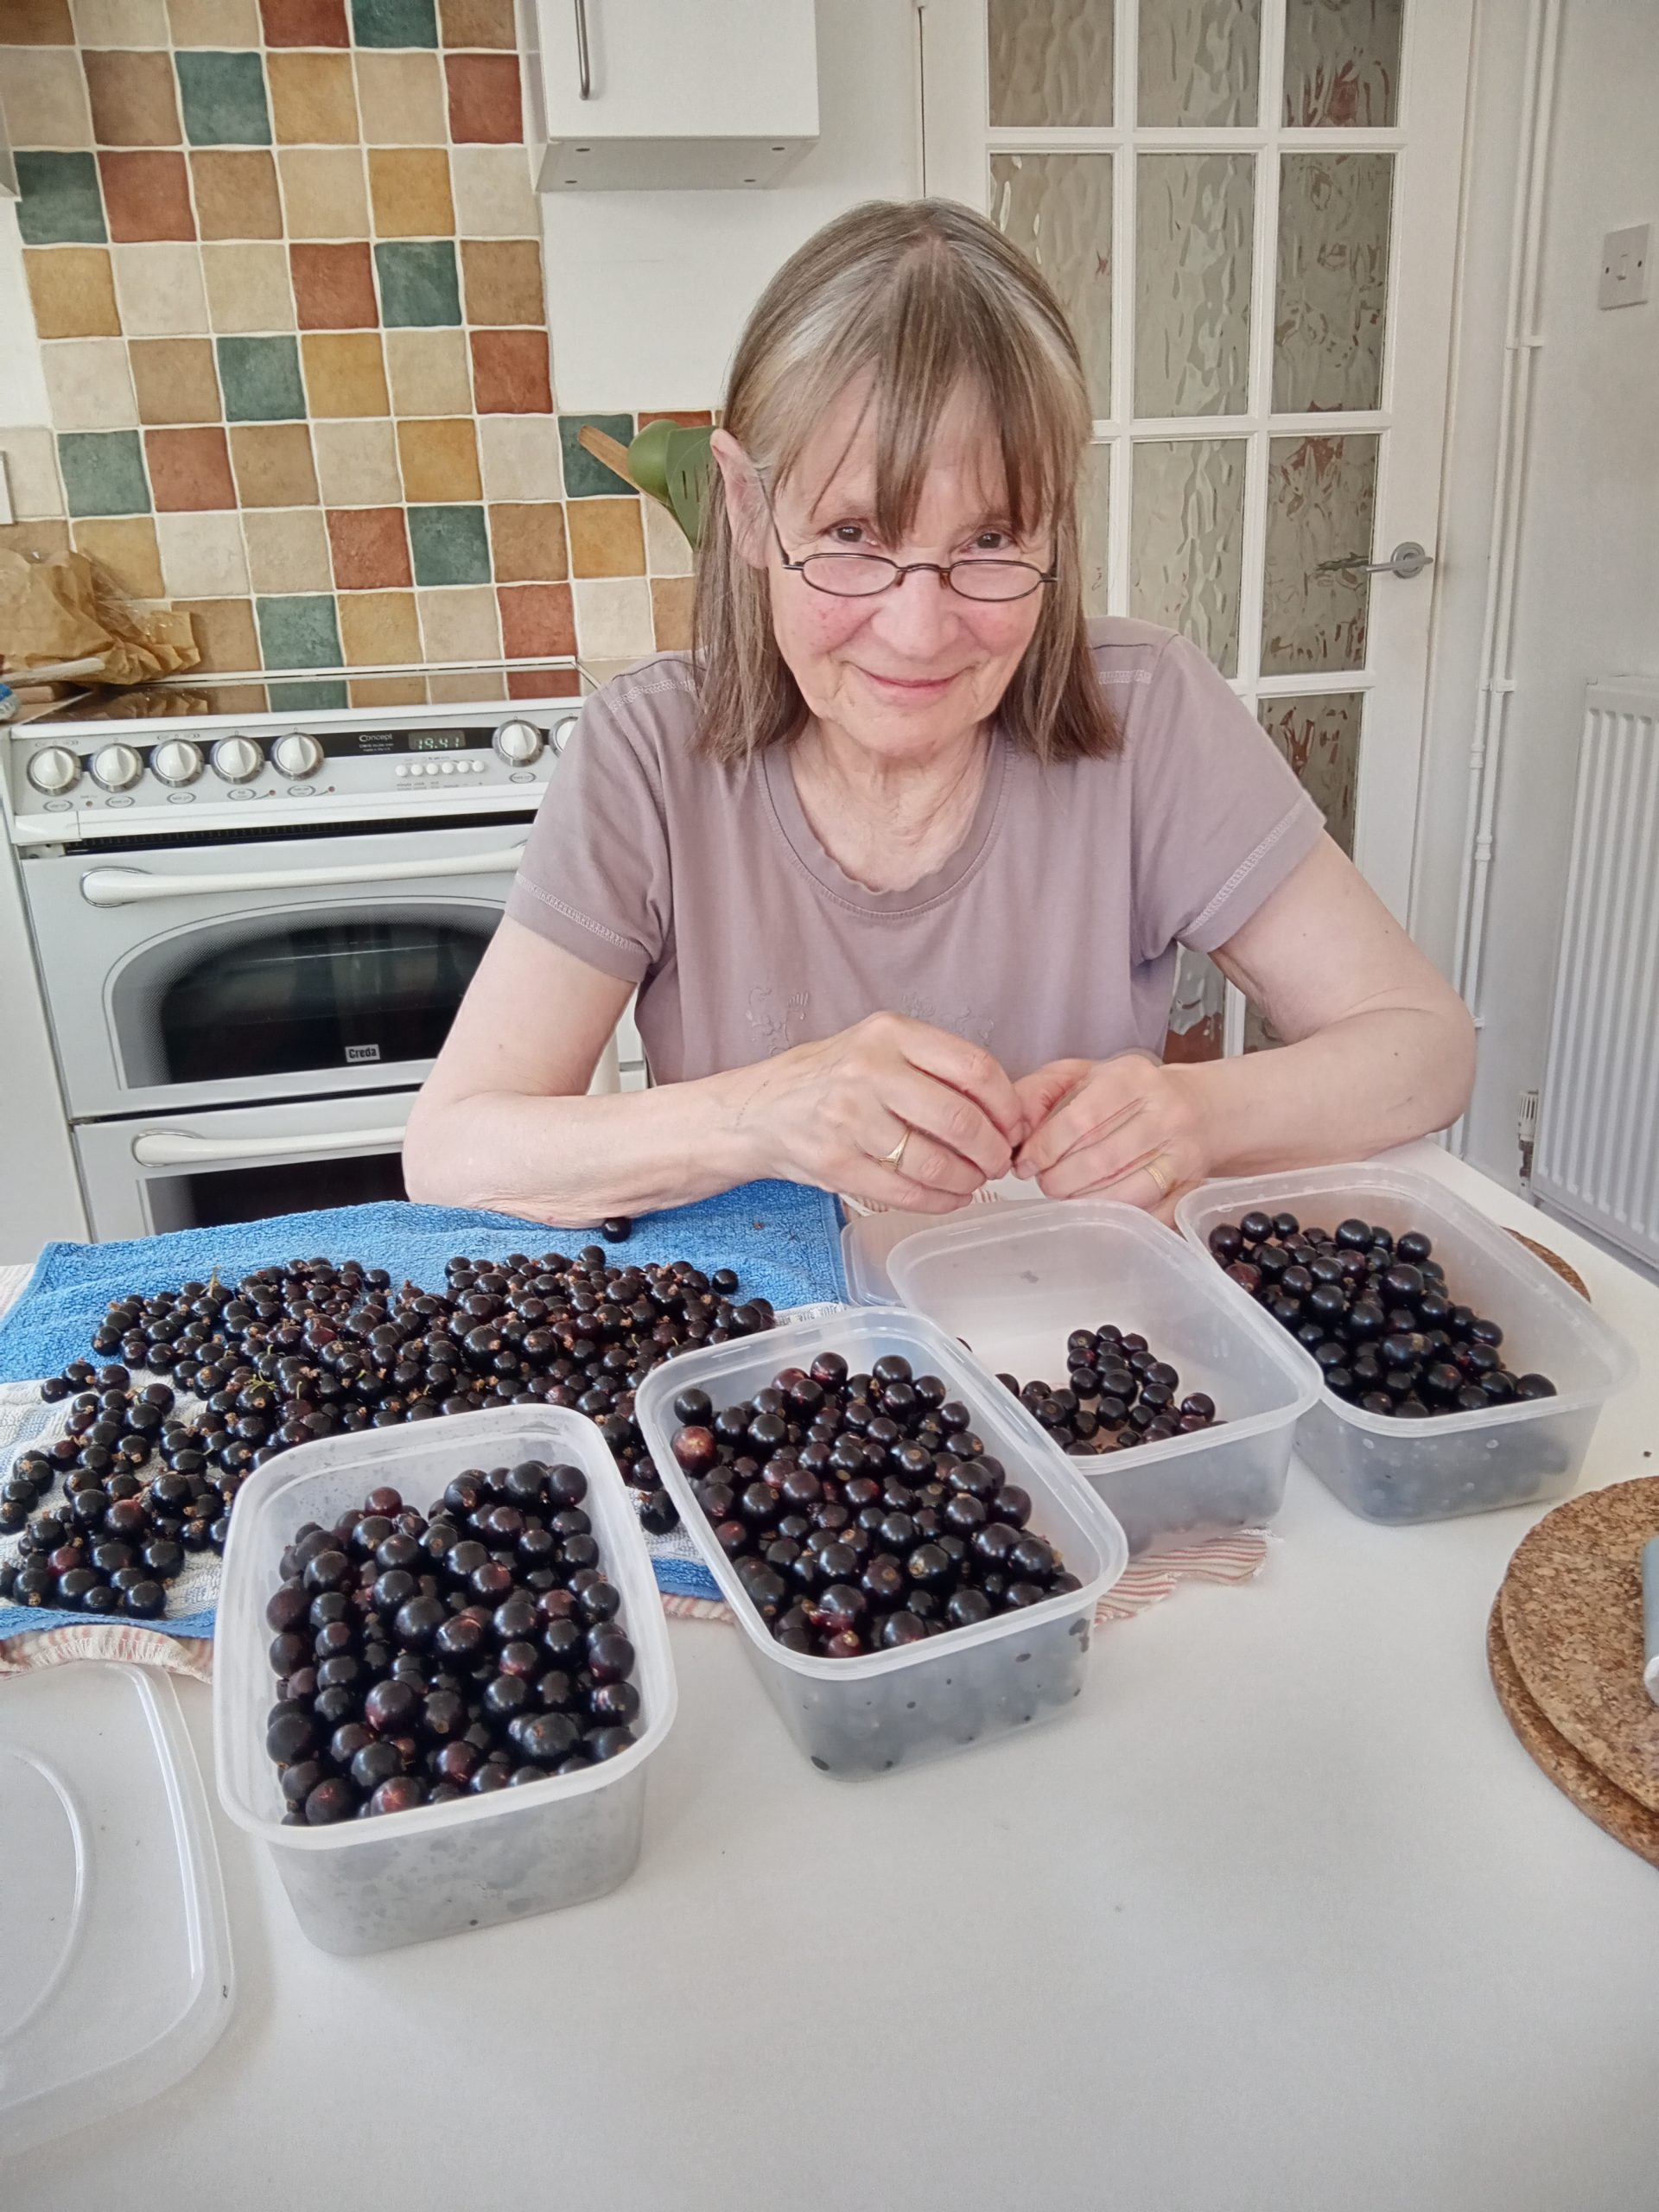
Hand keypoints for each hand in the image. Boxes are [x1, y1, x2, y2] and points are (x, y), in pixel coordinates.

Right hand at [724, 1012, 1026, 1213]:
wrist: (760, 1110)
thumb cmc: (831, 1078)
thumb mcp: (879, 1047)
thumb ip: (935, 1067)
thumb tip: (1006, 1110)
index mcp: (889, 1034)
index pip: (973, 1067)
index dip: (1007, 1104)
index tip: (1016, 1125)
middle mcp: (869, 1071)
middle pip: (959, 1119)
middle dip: (992, 1150)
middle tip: (999, 1161)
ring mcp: (849, 1119)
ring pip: (934, 1161)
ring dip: (968, 1180)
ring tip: (974, 1180)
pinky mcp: (836, 1163)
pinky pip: (904, 1191)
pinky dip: (938, 1200)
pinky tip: (949, 1196)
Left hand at [1011, 1053, 1208, 1219]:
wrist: (1202, 1108)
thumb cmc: (1131, 1093)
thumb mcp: (1084, 1075)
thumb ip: (1041, 1092)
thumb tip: (1011, 1127)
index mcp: (1131, 1078)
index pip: (1080, 1121)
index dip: (1045, 1149)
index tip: (1025, 1164)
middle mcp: (1164, 1112)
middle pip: (1100, 1160)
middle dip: (1059, 1179)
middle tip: (1044, 1183)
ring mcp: (1182, 1151)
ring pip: (1124, 1191)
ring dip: (1084, 1201)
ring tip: (1066, 1194)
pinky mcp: (1192, 1184)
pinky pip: (1149, 1213)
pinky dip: (1117, 1217)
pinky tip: (1097, 1209)